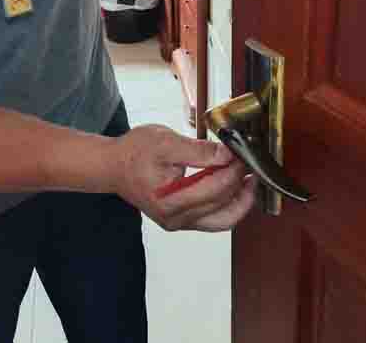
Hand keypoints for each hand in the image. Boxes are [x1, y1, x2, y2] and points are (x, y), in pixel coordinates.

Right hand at [106, 125, 255, 231]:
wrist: (113, 167)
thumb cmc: (135, 153)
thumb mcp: (166, 142)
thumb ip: (199, 150)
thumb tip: (227, 153)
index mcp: (169, 201)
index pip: (214, 189)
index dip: (233, 170)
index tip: (243, 154)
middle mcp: (175, 219)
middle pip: (221, 204)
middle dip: (240, 181)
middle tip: (249, 161)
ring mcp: (179, 223)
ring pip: (223, 220)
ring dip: (242, 200)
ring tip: (251, 179)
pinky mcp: (183, 221)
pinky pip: (215, 220)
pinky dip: (230, 206)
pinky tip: (238, 188)